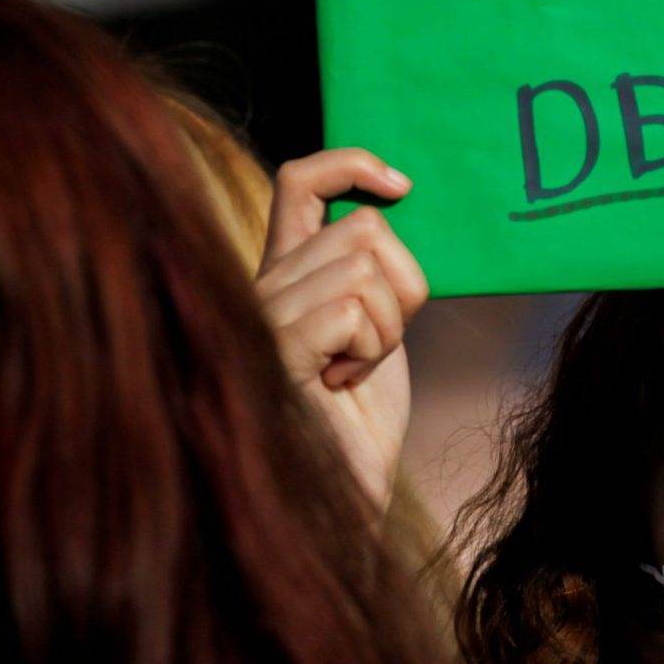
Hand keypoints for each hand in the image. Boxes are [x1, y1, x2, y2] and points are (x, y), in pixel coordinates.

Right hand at [257, 149, 425, 511]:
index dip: (352, 165)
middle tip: (375, 348)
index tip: (401, 186)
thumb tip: (403, 208)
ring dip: (388, 327)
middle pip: (364, 229)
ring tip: (355, 371)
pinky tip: (343, 385)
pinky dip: (371, 350)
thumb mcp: (377, 330)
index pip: (302, 180)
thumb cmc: (359, 424)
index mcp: (285, 273)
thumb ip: (376, 274)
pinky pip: (350, 309)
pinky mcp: (271, 348)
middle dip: (402, 289)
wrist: (341, 498)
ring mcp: (260, 315)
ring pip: (363, 268)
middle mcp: (261, 285)